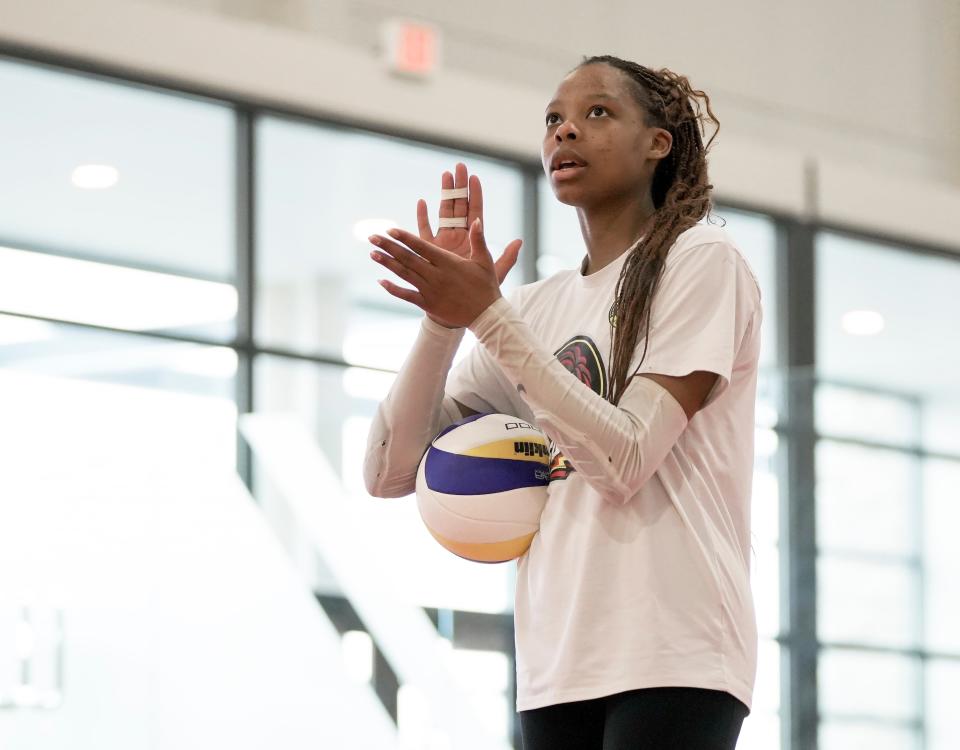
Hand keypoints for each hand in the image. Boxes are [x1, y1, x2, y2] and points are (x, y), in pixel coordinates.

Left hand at [368, 218, 515, 328]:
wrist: (486, 316)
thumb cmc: (486, 286)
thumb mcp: (485, 261)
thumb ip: (478, 240)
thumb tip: (477, 220)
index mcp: (448, 263)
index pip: (421, 247)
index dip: (404, 238)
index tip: (390, 230)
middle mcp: (436, 276)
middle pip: (408, 258)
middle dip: (388, 246)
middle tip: (372, 237)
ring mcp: (430, 291)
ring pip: (404, 274)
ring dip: (387, 263)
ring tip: (372, 253)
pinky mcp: (428, 304)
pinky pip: (407, 295)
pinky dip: (393, 289)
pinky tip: (380, 281)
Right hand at [416, 163, 521, 284]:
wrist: (458, 305)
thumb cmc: (477, 291)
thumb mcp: (493, 272)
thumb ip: (507, 258)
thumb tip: (520, 241)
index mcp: (474, 239)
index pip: (475, 211)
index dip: (474, 194)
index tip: (474, 177)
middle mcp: (459, 236)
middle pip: (458, 206)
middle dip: (458, 186)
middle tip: (458, 167)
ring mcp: (444, 241)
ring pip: (443, 212)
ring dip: (443, 193)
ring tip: (444, 175)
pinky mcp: (430, 250)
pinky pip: (424, 230)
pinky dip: (423, 217)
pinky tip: (423, 202)